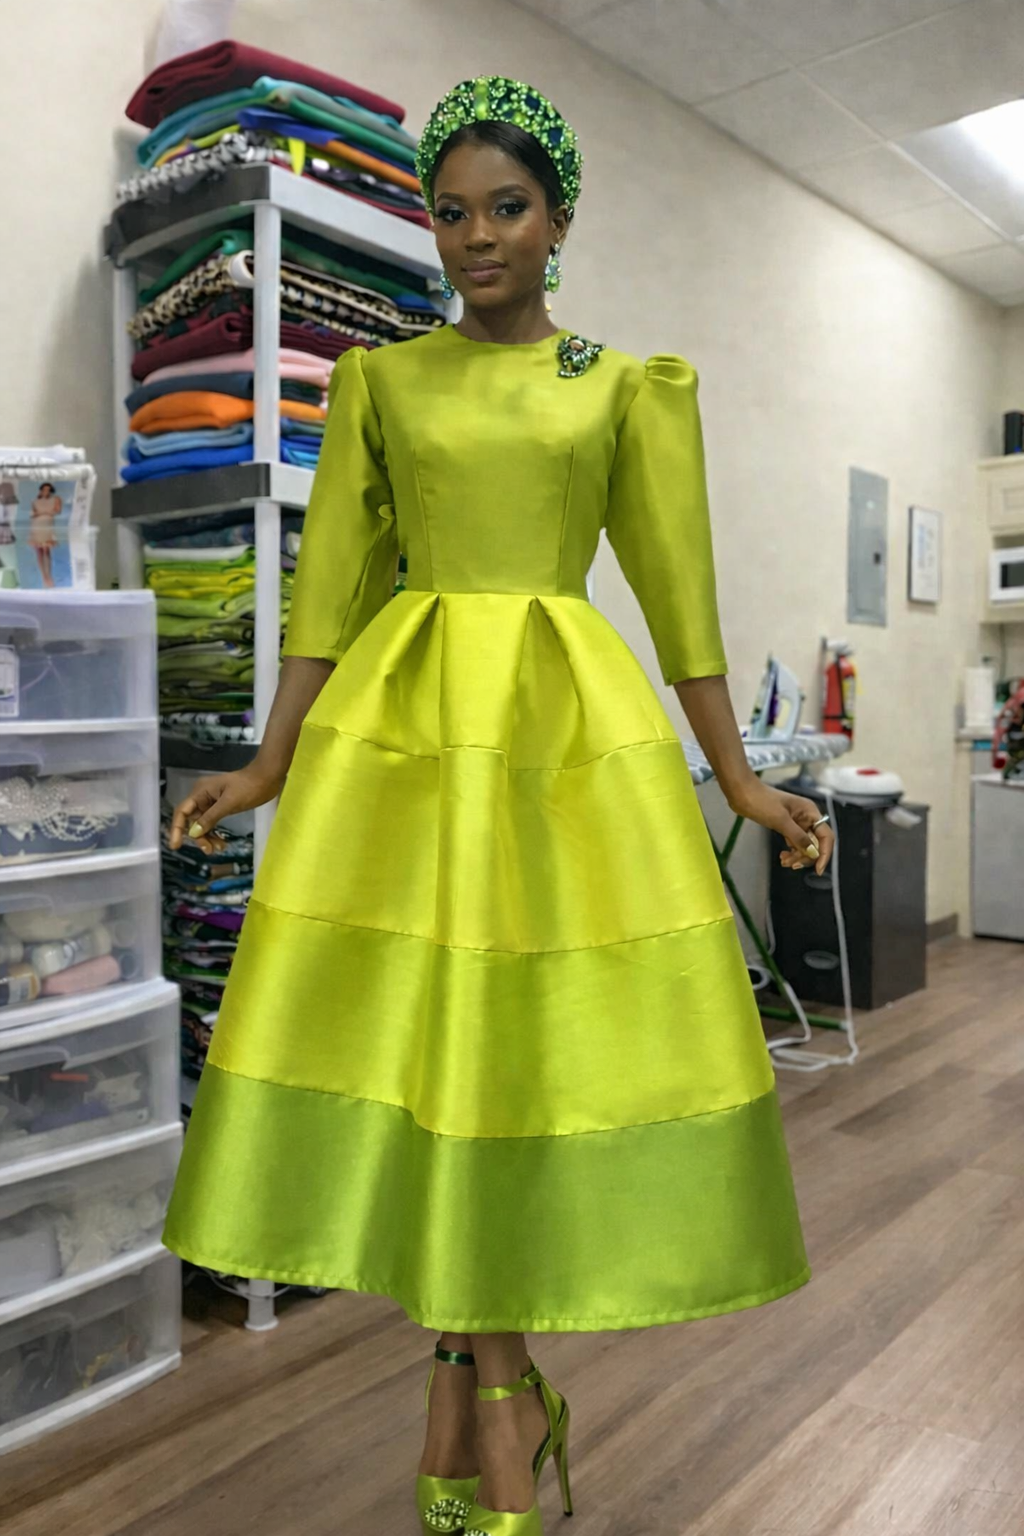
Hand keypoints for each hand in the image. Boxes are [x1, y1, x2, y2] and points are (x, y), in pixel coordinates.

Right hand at [167, 764, 284, 854]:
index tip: (176, 845)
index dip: (177, 829)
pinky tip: (221, 843)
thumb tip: (194, 832)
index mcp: (200, 792)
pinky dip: (214, 833)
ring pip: (202, 824)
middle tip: (208, 850)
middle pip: (192, 821)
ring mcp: (211, 802)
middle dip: (198, 836)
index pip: (182, 812)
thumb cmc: (248, 787)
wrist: (267, 778)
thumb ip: (210, 817)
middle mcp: (202, 797)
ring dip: (207, 837)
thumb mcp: (229, 803)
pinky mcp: (220, 807)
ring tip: (218, 849)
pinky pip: (211, 822)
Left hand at [730, 781, 833, 875]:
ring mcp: (796, 822)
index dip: (825, 854)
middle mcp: (807, 817)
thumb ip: (798, 838)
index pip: (826, 836)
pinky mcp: (786, 826)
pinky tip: (783, 856)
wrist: (742, 792)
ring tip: (784, 861)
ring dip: (796, 856)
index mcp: (810, 812)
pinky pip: (794, 842)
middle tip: (792, 865)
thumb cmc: (761, 801)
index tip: (818, 869)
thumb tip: (814, 853)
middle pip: (815, 843)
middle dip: (805, 856)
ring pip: (804, 845)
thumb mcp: (781, 821)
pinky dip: (790, 851)